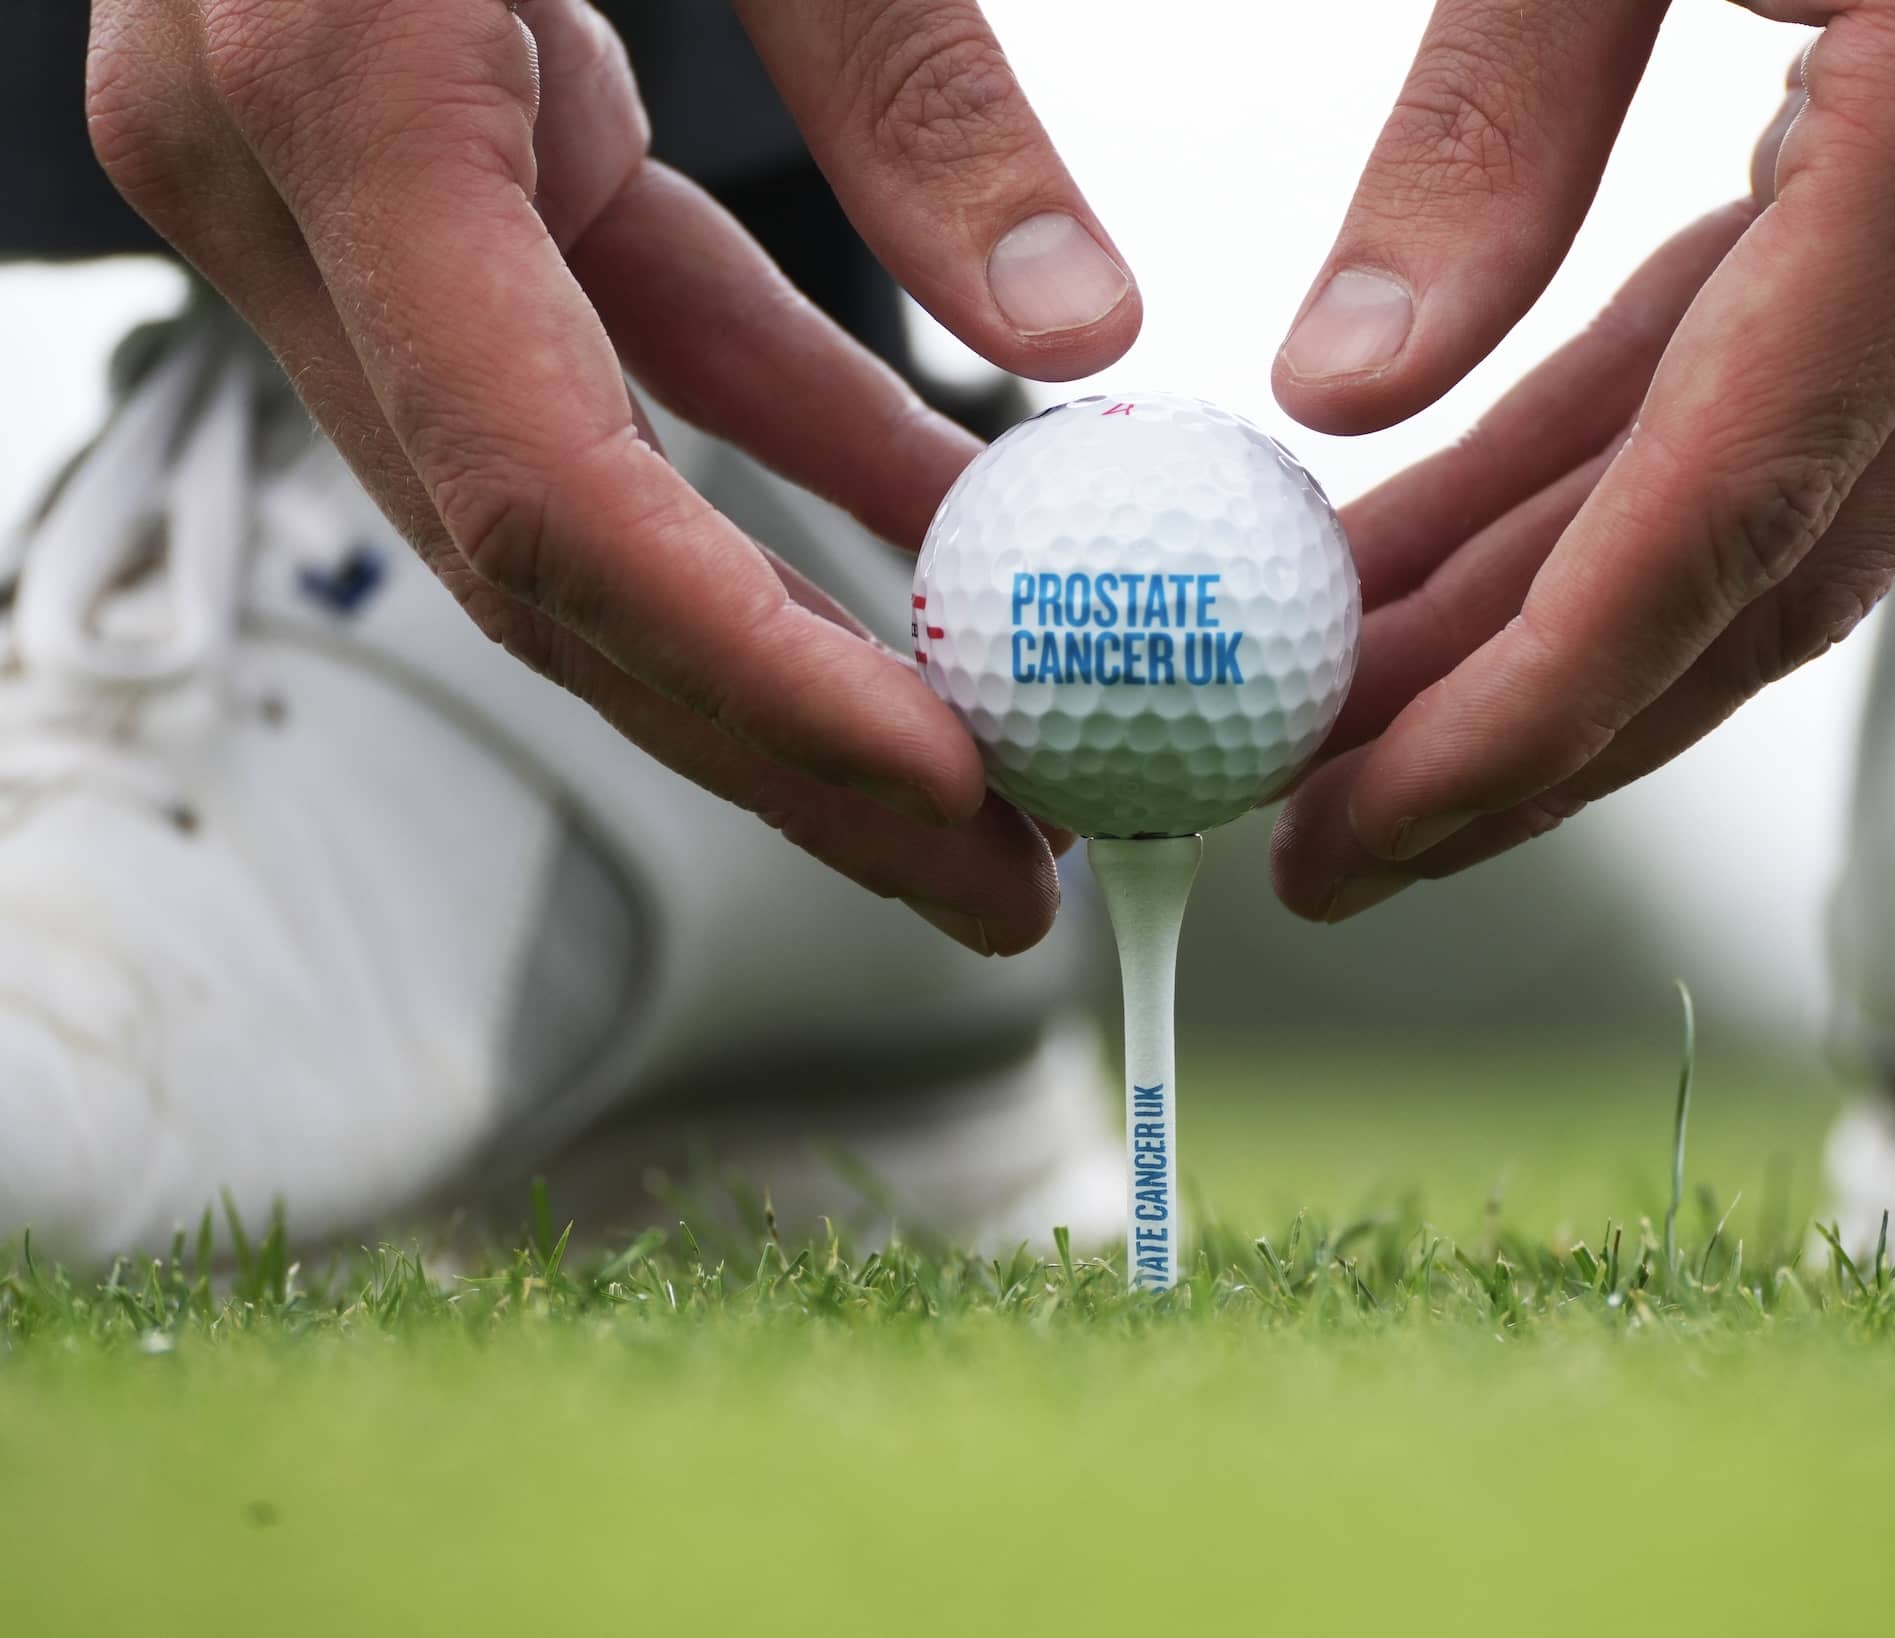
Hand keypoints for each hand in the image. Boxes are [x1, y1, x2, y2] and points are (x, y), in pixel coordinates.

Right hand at [86, 0, 1143, 954]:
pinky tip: (939, 533)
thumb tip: (1082, 346)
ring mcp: (319, 178)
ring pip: (570, 494)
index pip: (551, 502)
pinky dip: (770, 450)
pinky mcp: (402, 152)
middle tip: (1006, 881)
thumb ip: (913, 76)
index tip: (966, 806)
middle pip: (552, 565)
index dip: (765, 688)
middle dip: (790, 748)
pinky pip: (599, 354)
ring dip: (789, 635)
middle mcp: (278, 173)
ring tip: (1000, 765)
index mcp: (341, 89)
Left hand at [1266, 0, 1894, 921]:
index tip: (1357, 823)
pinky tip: (1463, 560)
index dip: (1529, 710)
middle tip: (1327, 822)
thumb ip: (1491, 113)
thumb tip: (1357, 382)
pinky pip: (1806, 399)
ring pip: (1791, 512)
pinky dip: (1626, 496)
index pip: (1730, 513)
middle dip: (1532, 723)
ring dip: (1562, 629)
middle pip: (1774, 570)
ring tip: (1354, 709)